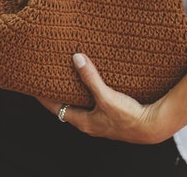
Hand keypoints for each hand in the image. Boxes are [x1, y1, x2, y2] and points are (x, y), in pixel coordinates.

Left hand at [38, 53, 186, 143]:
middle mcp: (89, 123)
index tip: (34, 86)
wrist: (152, 127)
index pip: (56, 108)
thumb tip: (76, 59)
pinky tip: (93, 83)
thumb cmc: (129, 117)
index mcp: (84, 122)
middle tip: (51, 78)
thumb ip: (91, 78)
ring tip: (70, 77)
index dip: (44, 97)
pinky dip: (88, 93)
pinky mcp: (110, 115)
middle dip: (58, 93)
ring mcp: (100, 120)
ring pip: (81, 104)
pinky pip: (93, 103)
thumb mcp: (106, 97)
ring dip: (74, 92)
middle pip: (67, 106)